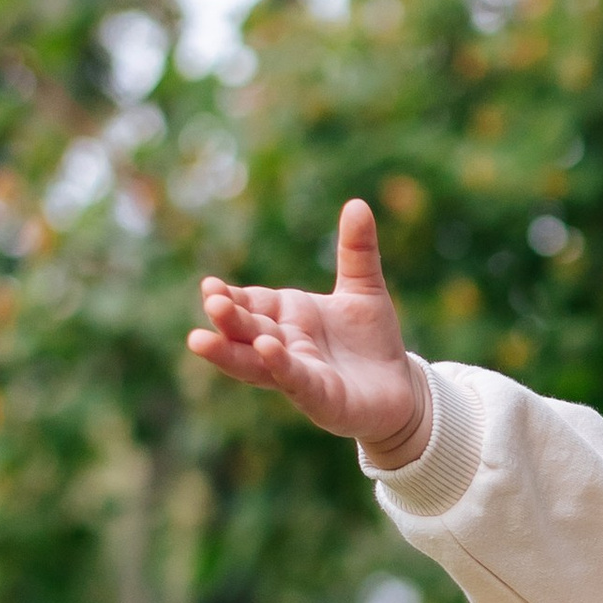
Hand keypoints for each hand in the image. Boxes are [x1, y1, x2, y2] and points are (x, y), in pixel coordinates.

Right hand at [187, 197, 429, 461]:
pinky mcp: (321, 399)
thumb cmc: (373, 341)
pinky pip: (296, 381)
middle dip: (227, 319)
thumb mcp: (365, 289)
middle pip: (248, 331)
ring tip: (201, 340)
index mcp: (289, 316)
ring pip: (257, 363)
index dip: (232, 297)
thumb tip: (358, 204)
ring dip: (230, 353)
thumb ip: (356, 251)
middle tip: (208, 301)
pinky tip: (267, 351)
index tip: (210, 286)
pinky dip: (280, 366)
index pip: (253, 304)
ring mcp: (300, 374)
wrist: (401, 389)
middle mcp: (286, 345)